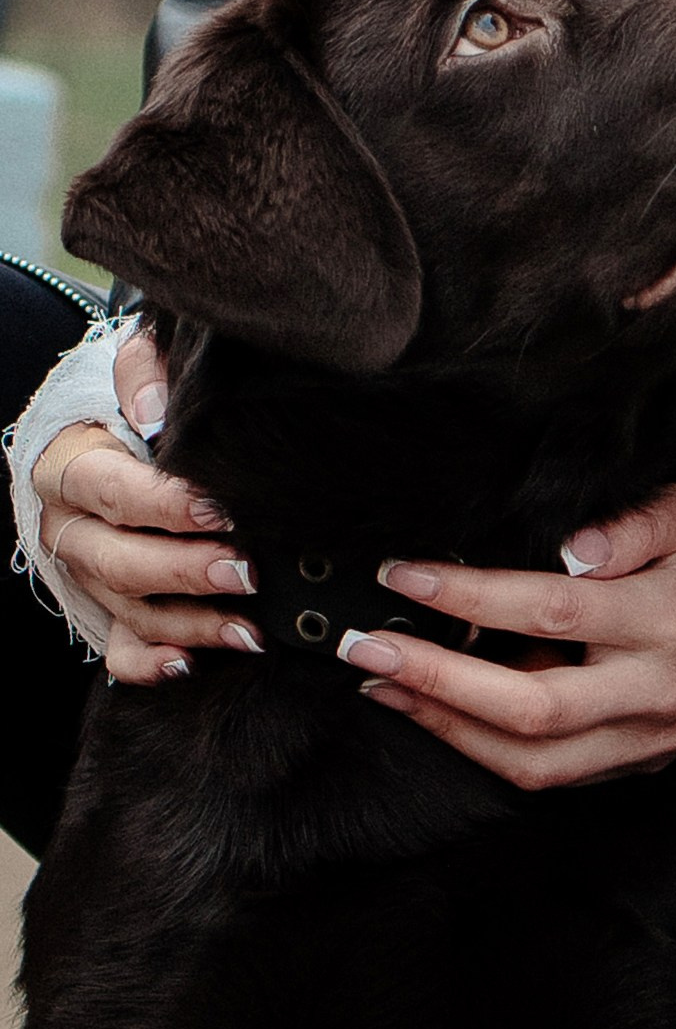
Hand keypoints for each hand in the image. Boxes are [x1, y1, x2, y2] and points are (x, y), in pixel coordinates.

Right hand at [32, 328, 258, 682]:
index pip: (110, 490)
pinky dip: (151, 663)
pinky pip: (118, 649)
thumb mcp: (135, 363)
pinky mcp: (106, 607)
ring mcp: (87, 575)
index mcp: (69, 466)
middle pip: (120, 561)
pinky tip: (191, 665)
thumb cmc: (138, 396)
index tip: (220, 510)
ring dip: (191, 624)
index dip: (164, 505)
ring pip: (129, 610)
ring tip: (252, 629)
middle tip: (249, 570)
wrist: (113, 428)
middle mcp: (70, 528)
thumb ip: (144, 368)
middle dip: (187, 571)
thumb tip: (154, 412)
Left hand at [337, 483, 675, 788]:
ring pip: (532, 762)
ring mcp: (646, 740)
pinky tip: (437, 711)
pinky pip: (549, 775)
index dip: (471, 596)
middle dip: (437, 683)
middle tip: (367, 652)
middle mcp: (655, 693)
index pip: (552, 611)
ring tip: (383, 687)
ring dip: (447, 727)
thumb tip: (567, 549)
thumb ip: (635, 522)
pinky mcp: (636, 763)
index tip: (405, 576)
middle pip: (529, 710)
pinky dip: (483, 748)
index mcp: (669, 621)